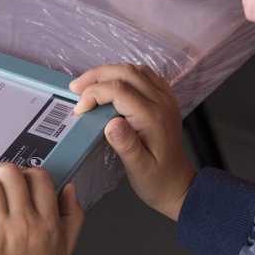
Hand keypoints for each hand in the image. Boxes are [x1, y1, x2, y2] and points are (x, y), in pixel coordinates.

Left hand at [0, 164, 83, 254]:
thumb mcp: (66, 248)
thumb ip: (72, 215)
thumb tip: (69, 187)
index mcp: (48, 221)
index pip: (38, 175)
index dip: (26, 175)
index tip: (19, 187)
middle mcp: (26, 222)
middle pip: (9, 172)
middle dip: (0, 178)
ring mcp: (1, 234)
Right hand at [70, 64, 194, 220]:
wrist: (178, 184)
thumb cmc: (156, 179)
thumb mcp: (138, 169)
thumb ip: (126, 145)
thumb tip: (111, 124)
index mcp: (152, 117)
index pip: (118, 90)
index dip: (94, 94)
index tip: (79, 110)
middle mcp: (161, 102)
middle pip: (126, 72)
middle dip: (96, 76)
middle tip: (76, 88)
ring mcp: (165, 97)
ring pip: (135, 69)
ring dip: (109, 72)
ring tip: (88, 85)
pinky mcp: (165, 98)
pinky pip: (144, 75)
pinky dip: (123, 74)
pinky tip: (111, 84)